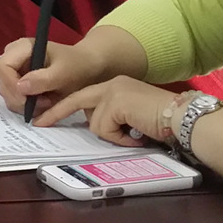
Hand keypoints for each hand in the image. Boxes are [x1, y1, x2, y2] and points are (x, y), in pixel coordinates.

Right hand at [0, 36, 117, 120]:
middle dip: (20, 98)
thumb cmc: (77, 65)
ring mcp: (14, 70)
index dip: (11, 85)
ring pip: (7, 94)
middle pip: (2, 82)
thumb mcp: (64, 72)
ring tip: (48, 102)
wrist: (87, 67)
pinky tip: (44, 103)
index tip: (28, 99)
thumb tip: (19, 87)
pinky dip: (28, 106)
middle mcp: (13, 57)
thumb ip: (42, 79)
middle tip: (44, 103)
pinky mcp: (18, 82)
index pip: (2, 67)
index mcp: (21, 48)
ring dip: (25, 104)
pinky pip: (14, 99)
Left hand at [34, 76, 186, 146]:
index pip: (83, 96)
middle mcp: (112, 84)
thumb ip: (112, 117)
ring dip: (113, 136)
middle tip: (39, 124)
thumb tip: (94, 126)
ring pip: (95, 124)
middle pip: (76, 100)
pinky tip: (137, 135)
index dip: (64, 108)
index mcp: (115, 86)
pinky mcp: (116, 101)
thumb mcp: (131, 118)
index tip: (45, 117)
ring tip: (135, 135)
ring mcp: (113, 90)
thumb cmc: (164, 123)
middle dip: (56, 113)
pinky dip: (120, 139)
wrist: (184, 119)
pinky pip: (105, 129)